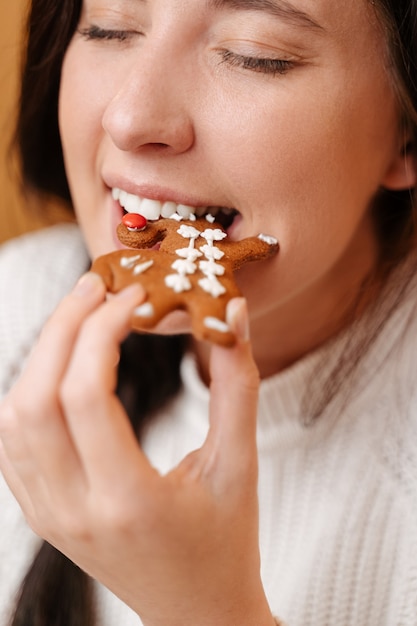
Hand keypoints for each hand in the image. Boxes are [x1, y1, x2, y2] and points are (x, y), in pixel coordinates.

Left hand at [0, 272, 274, 625]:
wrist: (198, 612)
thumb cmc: (228, 541)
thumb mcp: (241, 462)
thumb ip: (238, 382)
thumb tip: (231, 314)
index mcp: (129, 500)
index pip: (85, 394)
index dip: (102, 331)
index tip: (132, 299)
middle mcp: (75, 511)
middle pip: (36, 397)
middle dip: (62, 328)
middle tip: (97, 288)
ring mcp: (49, 516)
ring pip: (13, 418)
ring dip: (41, 357)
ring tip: (81, 319)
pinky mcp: (42, 515)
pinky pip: (12, 442)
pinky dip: (31, 391)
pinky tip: (63, 367)